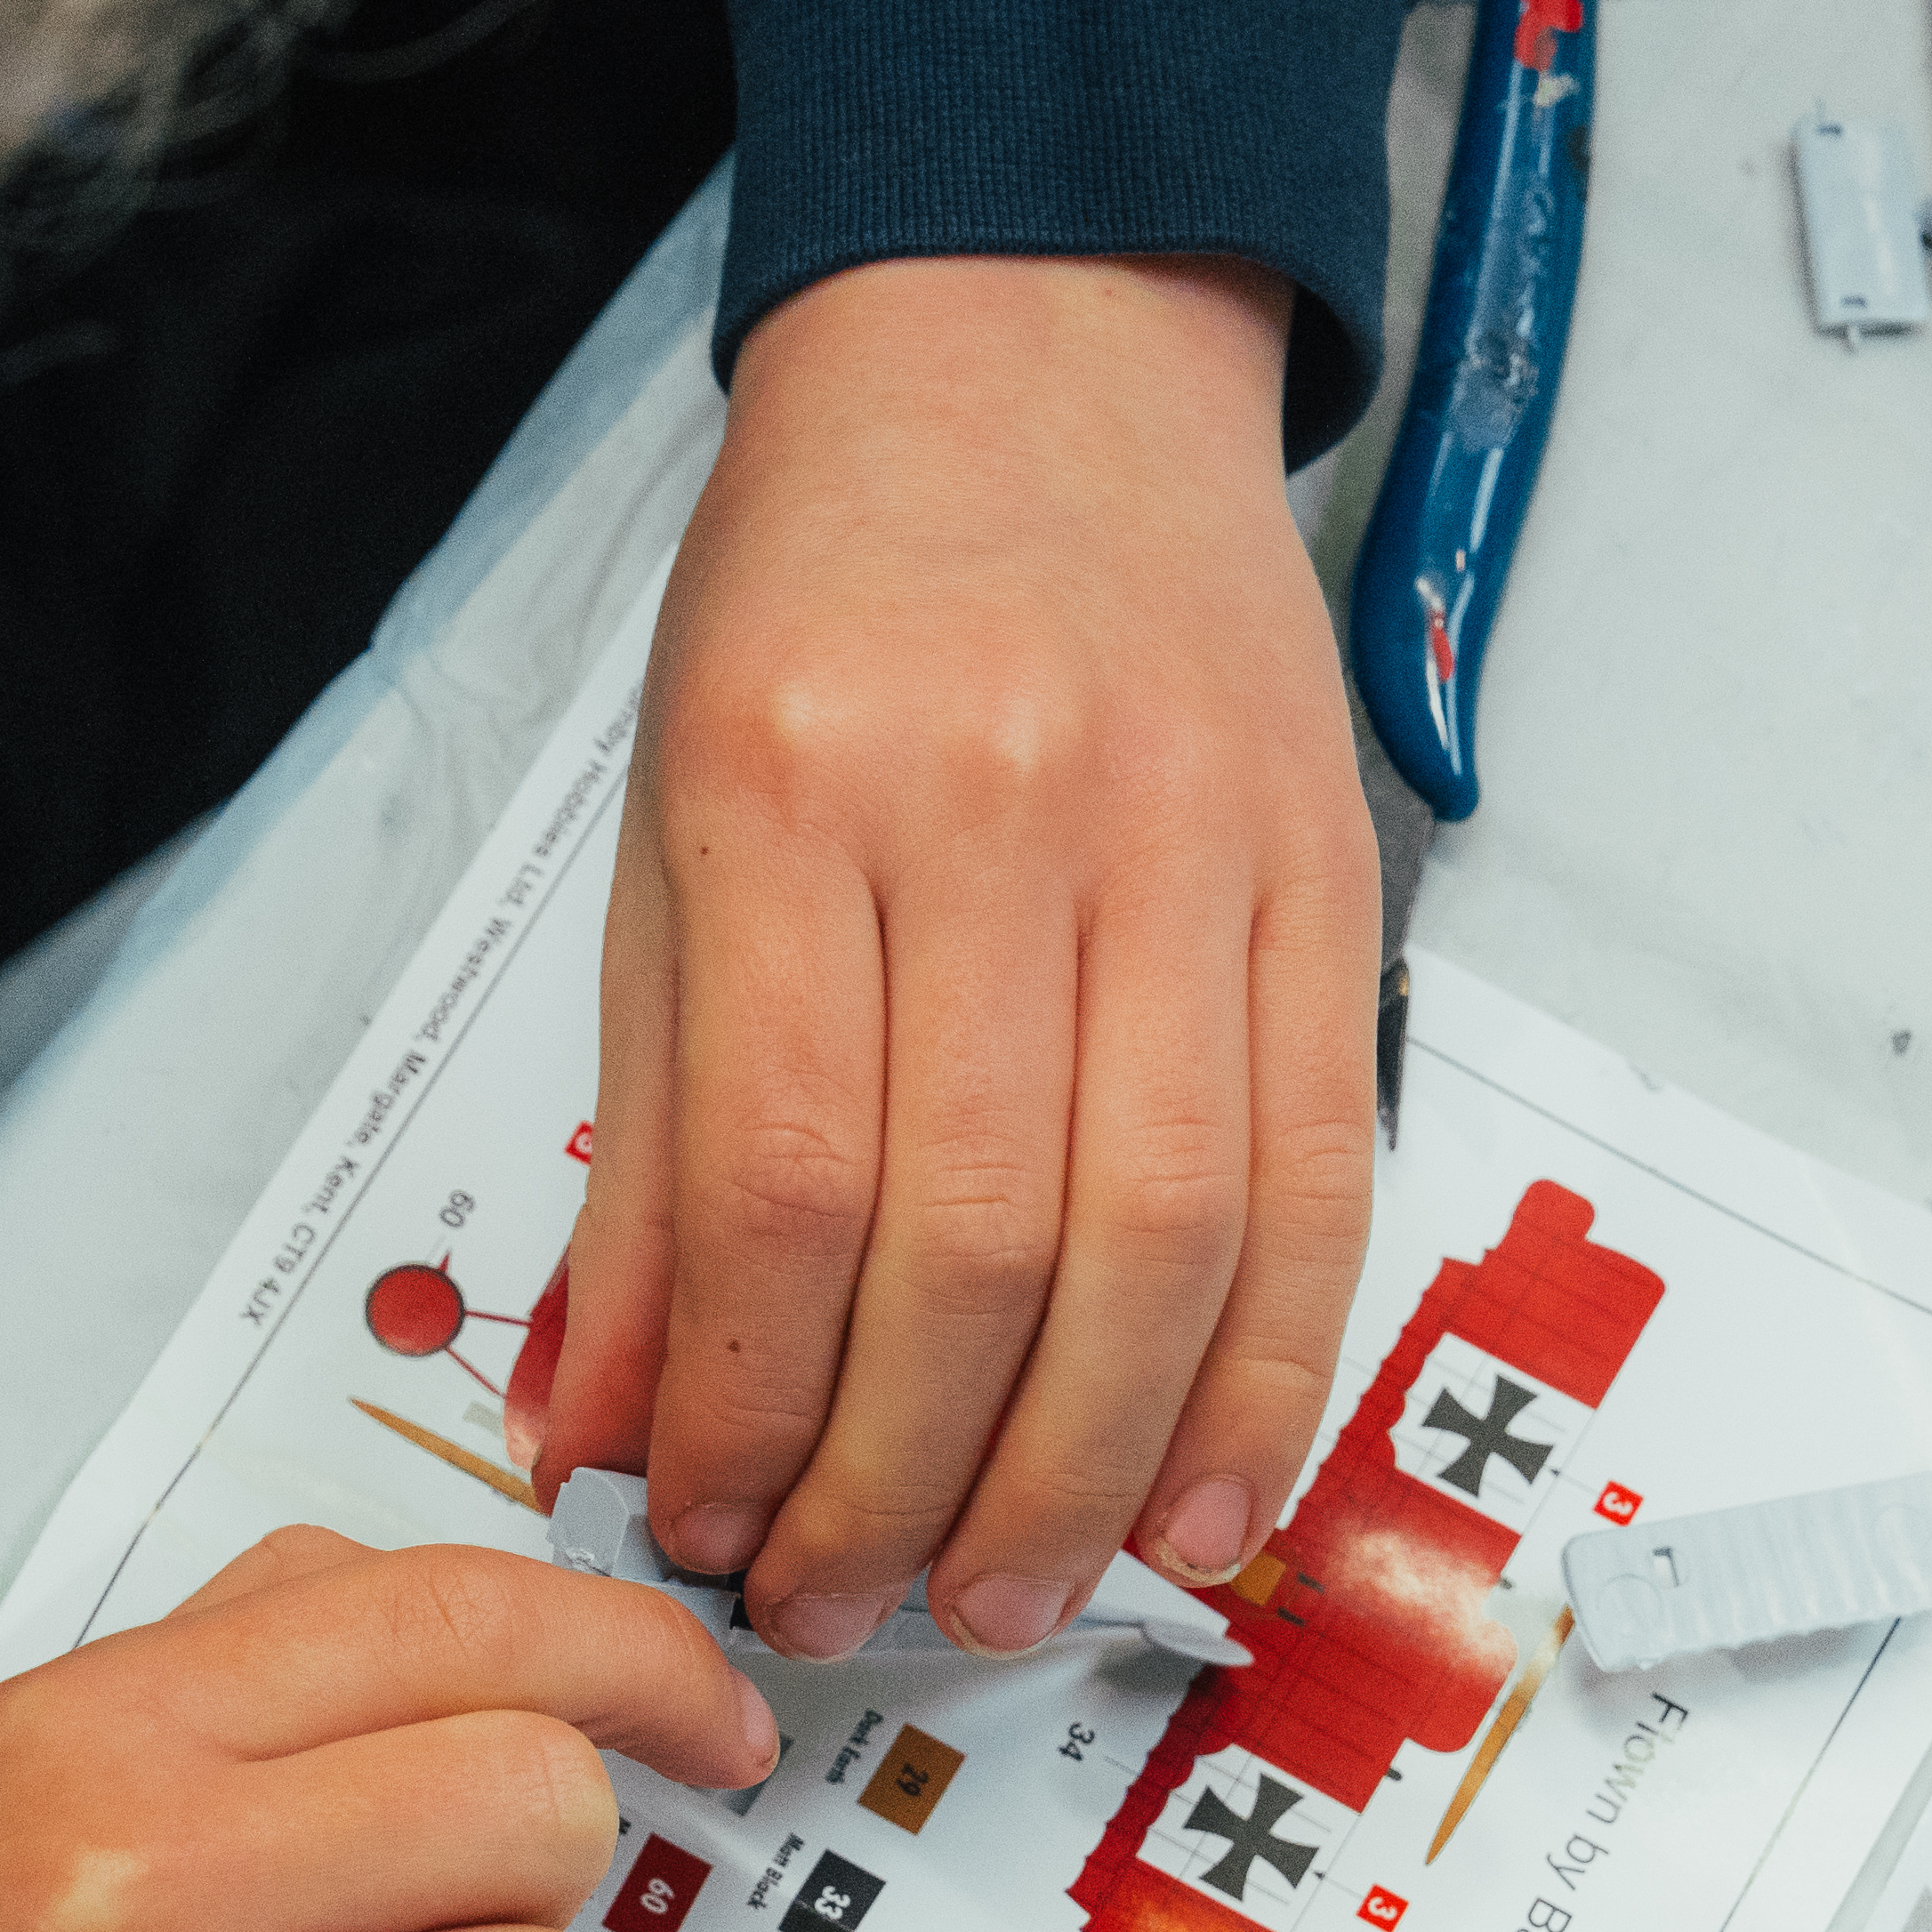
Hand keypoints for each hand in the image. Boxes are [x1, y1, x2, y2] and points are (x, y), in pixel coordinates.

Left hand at [523, 251, 1380, 1659]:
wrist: (1038, 331)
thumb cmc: (833, 581)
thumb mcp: (666, 825)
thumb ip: (650, 1140)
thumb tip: (606, 1416)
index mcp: (797, 786)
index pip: (786, 1181)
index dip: (753, 1408)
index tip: (706, 1525)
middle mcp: (1008, 811)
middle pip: (980, 1243)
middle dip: (903, 1480)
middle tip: (840, 1600)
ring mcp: (1191, 843)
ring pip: (1163, 1238)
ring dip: (1081, 1467)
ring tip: (999, 1593)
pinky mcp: (1325, 875)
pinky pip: (1317, 1177)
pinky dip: (1263, 1371)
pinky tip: (1193, 1498)